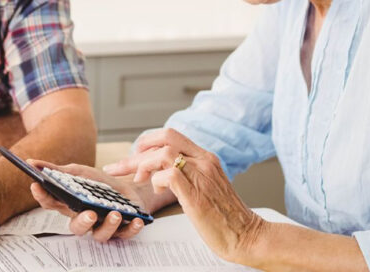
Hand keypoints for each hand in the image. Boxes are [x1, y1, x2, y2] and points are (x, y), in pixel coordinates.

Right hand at [26, 159, 149, 241]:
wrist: (127, 189)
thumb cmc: (99, 184)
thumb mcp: (78, 172)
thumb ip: (57, 170)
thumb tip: (31, 161)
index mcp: (70, 205)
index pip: (51, 203)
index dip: (42, 196)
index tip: (36, 185)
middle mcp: (83, 219)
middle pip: (77, 227)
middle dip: (82, 222)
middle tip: (90, 213)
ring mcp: (102, 226)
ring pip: (100, 235)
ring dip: (108, 226)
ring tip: (116, 214)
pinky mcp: (122, 230)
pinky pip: (125, 234)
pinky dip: (131, 229)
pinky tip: (135, 220)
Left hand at [115, 129, 268, 265]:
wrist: (246, 235)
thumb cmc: (224, 216)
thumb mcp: (206, 186)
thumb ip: (188, 175)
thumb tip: (162, 174)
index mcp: (206, 157)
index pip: (172, 135)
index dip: (148, 142)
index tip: (135, 156)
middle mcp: (204, 161)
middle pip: (165, 137)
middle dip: (138, 149)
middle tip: (123, 166)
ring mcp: (201, 175)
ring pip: (163, 153)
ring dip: (143, 165)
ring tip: (140, 181)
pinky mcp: (196, 194)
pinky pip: (168, 176)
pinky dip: (156, 181)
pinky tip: (158, 191)